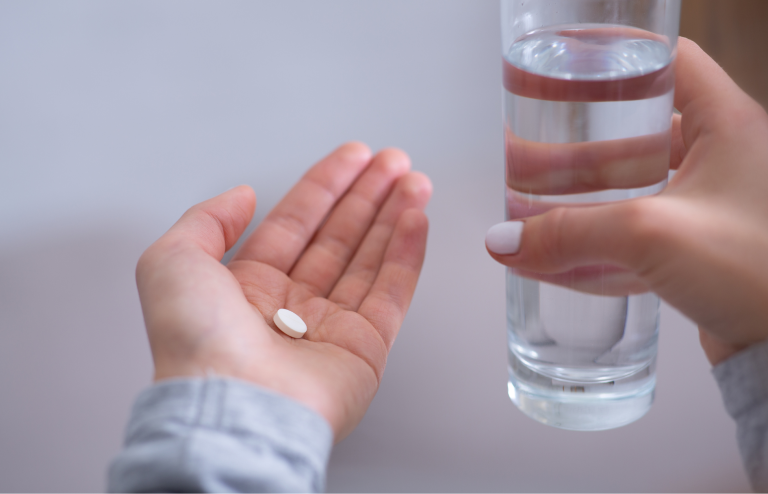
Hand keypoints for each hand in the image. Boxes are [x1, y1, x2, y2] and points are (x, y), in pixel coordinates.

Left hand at [136, 143, 431, 439]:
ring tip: (413, 182)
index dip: (325, 186)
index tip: (353, 158)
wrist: (234, 404)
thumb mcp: (172, 261)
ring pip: (369, 259)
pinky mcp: (365, 348)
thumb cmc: (196, 346)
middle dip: (366, 196)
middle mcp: (290, 307)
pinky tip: (415, 220)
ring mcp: (330, 328)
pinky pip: (391, 291)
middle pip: (338, 237)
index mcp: (247, 288)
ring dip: (393, 217)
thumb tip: (242, 196)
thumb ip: (206, 220)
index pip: (295, 223)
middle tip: (392, 163)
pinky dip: (406, 254)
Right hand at [486, 38, 767, 365]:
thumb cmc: (759, 274)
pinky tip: (561, 255)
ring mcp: (714, 203)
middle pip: (636, 132)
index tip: (573, 69)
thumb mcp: (652, 235)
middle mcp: (723, 157)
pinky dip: (601, 237)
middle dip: (578, 146)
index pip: (671, 62)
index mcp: (727, 125)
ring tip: (534, 205)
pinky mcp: (703, 245)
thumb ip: (572, 233)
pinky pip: (641, 229)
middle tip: (532, 153)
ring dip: (584, 196)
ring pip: (634, 185)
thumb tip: (505, 241)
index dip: (619, 57)